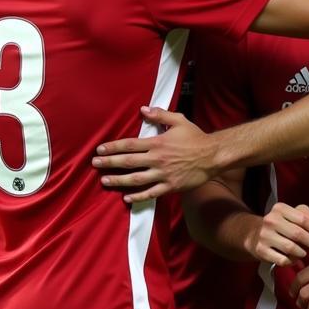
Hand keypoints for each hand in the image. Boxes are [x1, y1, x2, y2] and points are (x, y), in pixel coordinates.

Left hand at [92, 106, 215, 202]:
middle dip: (109, 163)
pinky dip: (138, 197)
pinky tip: (127, 198)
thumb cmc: (196, 137)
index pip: (130, 145)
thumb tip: (143, 109)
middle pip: (128, 162)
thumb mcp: (179, 121)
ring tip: (105, 181)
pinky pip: (151, 193)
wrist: (213, 155)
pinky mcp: (170, 186)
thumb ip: (160, 115)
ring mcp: (163, 174)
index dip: (113, 147)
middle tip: (95, 164)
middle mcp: (158, 159)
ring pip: (136, 179)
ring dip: (119, 181)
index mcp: (158, 143)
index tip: (100, 149)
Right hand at [247, 202, 308, 266]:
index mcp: (280, 209)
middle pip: (298, 234)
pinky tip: (294, 259)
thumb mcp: (292, 214)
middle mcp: (270, 220)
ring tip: (305, 252)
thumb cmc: (280, 225)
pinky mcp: (261, 251)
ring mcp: (264, 236)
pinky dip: (291, 261)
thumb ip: (307, 217)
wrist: (255, 235)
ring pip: (291, 248)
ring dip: (302, 252)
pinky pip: (282, 260)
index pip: (303, 219)